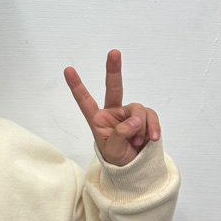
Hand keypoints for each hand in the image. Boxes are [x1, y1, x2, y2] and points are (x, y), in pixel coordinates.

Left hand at [64, 50, 159, 166]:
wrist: (136, 167)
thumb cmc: (118, 158)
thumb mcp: (112, 151)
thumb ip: (120, 134)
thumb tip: (135, 120)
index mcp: (98, 119)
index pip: (85, 101)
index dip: (77, 86)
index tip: (68, 70)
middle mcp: (113, 112)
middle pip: (114, 87)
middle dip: (114, 69)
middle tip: (114, 52)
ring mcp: (130, 113)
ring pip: (138, 109)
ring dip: (141, 128)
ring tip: (138, 142)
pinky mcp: (145, 117)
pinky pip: (151, 116)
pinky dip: (153, 127)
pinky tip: (152, 139)